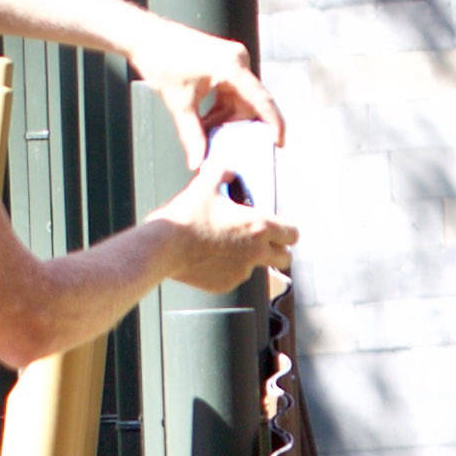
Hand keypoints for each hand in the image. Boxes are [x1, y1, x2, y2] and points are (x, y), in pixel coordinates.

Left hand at [132, 28, 286, 161]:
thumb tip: (198, 163)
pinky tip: (206, 121)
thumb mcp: (179, 103)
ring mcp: (233, 60)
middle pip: (250, 103)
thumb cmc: (162, 61)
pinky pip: (232, 92)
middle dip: (240, 126)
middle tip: (230, 149)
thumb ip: (191, 135)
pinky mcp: (225, 63)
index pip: (262, 100)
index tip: (279, 144)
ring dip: (227, 119)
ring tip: (209, 134)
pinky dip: (222, 109)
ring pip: (240, 100)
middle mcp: (239, 60)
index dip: (274, 124)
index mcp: (233, 66)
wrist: (147, 37)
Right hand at [153, 173, 296, 292]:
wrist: (163, 247)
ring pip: (258, 268)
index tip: (280, 230)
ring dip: (250, 259)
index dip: (288, 231)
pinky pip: (235, 277)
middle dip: (279, 251)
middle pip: (286, 258)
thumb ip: (223, 172)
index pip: (293, 235)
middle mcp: (256, 252)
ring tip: (226, 247)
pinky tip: (210, 258)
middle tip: (264, 243)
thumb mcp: (205, 184)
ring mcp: (242, 272)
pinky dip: (228, 269)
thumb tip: (229, 170)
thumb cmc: (186, 215)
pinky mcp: (226, 284)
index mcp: (259, 226)